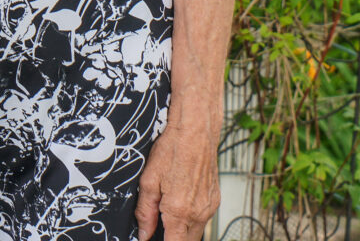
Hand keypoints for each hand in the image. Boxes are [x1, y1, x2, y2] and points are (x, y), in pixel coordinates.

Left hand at [135, 123, 220, 240]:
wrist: (196, 129)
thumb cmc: (173, 147)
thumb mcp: (149, 180)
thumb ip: (145, 212)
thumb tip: (143, 234)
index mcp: (179, 211)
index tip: (153, 239)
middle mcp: (198, 212)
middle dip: (172, 237)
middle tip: (159, 225)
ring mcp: (209, 206)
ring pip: (195, 232)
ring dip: (182, 229)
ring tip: (169, 209)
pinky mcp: (215, 199)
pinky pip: (203, 218)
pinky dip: (192, 217)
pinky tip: (182, 200)